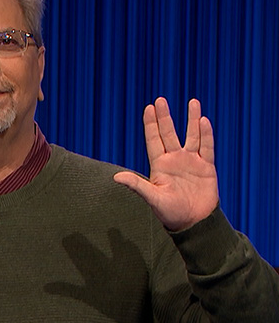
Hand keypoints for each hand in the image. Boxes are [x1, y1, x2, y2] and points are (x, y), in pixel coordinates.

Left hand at [113, 97, 218, 230]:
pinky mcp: (207, 167)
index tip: (149, 108)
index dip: (151, 124)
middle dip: (165, 117)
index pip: (154, 140)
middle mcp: (174, 160)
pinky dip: (206, 134)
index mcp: (159, 166)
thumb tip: (115, 177)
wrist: (193, 222)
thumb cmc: (170, 213)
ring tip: (192, 102)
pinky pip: (207, 147)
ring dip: (191, 119)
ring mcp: (191, 162)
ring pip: (192, 136)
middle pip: (169, 133)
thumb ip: (137, 185)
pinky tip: (204, 120)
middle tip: (160, 100)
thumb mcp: (152, 198)